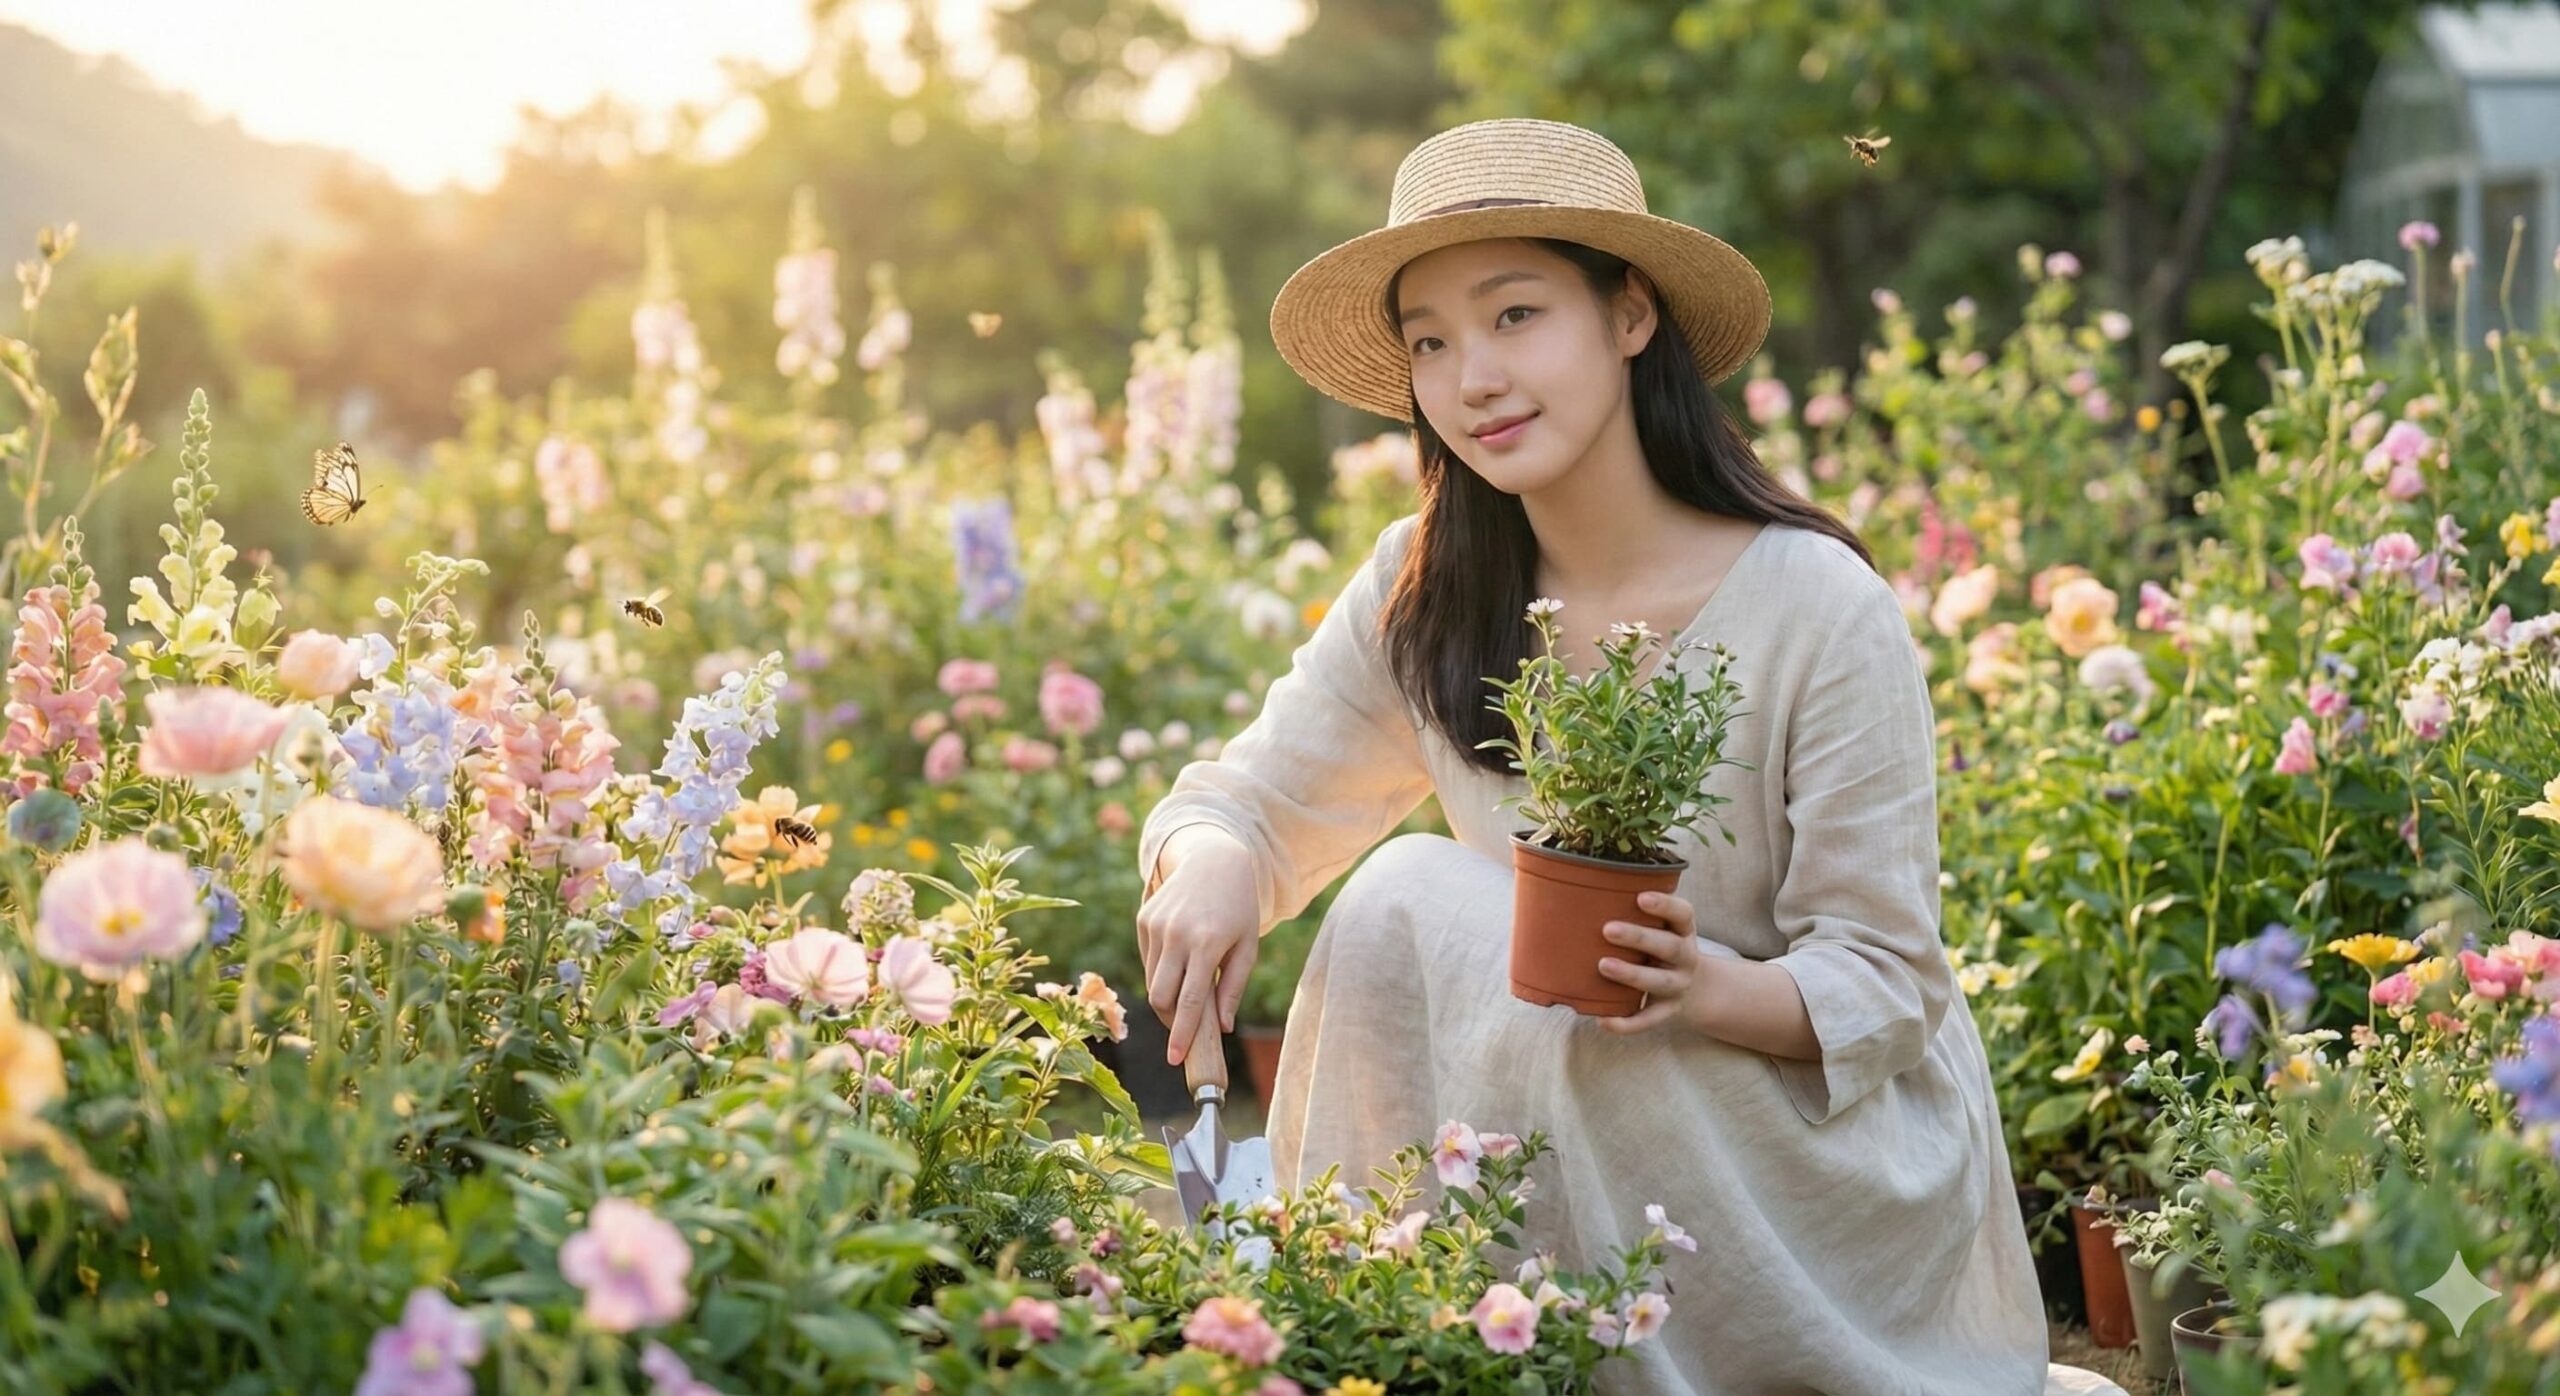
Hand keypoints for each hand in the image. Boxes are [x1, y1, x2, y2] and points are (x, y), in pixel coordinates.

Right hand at [1135, 828, 1259, 1065]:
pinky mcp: (1144, 919)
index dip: (1181, 1034)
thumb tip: (1220, 1027)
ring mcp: (1156, 926)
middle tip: (1187, 1026)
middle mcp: (1176, 934)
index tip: (1176, 1058)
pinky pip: (1148, 960)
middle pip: (1160, 997)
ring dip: (1167, 996)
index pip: (1188, 1001)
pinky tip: (1180, 959)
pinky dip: (1162, 971)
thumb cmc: (1238, 908)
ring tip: (1189, 988)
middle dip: (1171, 1019)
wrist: (1214, 860)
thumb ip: (1233, 987)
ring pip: (1152, 980)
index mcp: (1206, 943)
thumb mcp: (1247, 947)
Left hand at [1593, 889, 1725, 1037]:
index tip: (1640, 897)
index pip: (1682, 914)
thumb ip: (1631, 912)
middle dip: (1639, 937)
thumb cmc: (1660, 947)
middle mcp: (1685, 958)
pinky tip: (1603, 1020)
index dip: (1665, 905)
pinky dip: (1627, 1023)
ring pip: (1660, 981)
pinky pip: (1648, 1020)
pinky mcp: (1667, 1012)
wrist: (1696, 990)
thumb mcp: (1662, 928)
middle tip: (1608, 929)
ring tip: (1604, 965)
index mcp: (1682, 931)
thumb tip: (1568, 894)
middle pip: (1669, 947)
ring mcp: (1678, 986)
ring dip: (1632, 974)